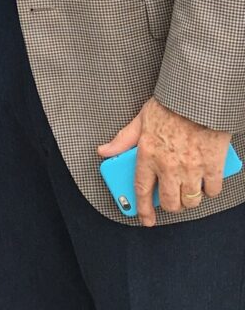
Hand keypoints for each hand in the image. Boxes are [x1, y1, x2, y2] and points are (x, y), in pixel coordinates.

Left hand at [98, 97, 231, 226]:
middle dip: (170, 205)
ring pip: (190, 201)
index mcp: (148, 154)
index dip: (142, 209)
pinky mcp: (212, 166)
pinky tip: (205, 182)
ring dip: (189, 200)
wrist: (198, 96)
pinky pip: (212, 190)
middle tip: (171, 199)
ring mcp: (191, 167)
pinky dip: (209, 190)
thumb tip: (104, 151)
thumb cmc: (169, 105)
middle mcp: (169, 165)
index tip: (145, 218)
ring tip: (188, 190)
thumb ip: (123, 139)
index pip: (141, 189)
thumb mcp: (141, 119)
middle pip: (169, 202)